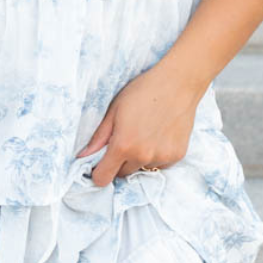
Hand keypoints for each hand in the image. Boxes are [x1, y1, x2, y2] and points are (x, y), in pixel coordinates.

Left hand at [75, 60, 204, 187]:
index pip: (103, 178)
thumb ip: (99, 137)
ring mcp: (162, 157)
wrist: (179, 83)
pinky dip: (156, 155)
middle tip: (125, 141)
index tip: (100, 164)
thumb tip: (83, 156)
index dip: (98, 173)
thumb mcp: (114, 110)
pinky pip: (160, 164)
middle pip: (123, 174)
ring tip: (145, 135)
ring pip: (142, 169)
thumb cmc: (143, 91)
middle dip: (120, 163)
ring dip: (139, 159)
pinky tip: (159, 135)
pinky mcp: (177, 155)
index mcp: (123, 145)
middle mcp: (143, 156)